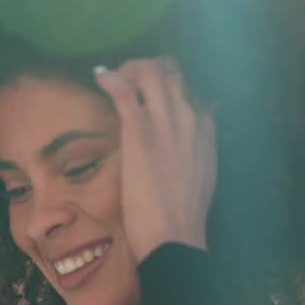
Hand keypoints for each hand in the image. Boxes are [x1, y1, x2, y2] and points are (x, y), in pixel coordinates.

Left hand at [92, 56, 216, 263]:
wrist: (175, 236)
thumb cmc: (185, 214)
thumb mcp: (203, 173)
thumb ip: (197, 149)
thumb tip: (191, 141)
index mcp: (206, 127)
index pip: (188, 86)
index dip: (166, 81)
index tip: (149, 89)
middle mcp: (190, 116)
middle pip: (170, 70)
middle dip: (146, 67)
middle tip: (128, 78)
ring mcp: (165, 122)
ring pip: (148, 72)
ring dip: (128, 68)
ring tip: (114, 78)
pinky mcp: (139, 132)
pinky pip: (124, 90)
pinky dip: (109, 77)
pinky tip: (99, 76)